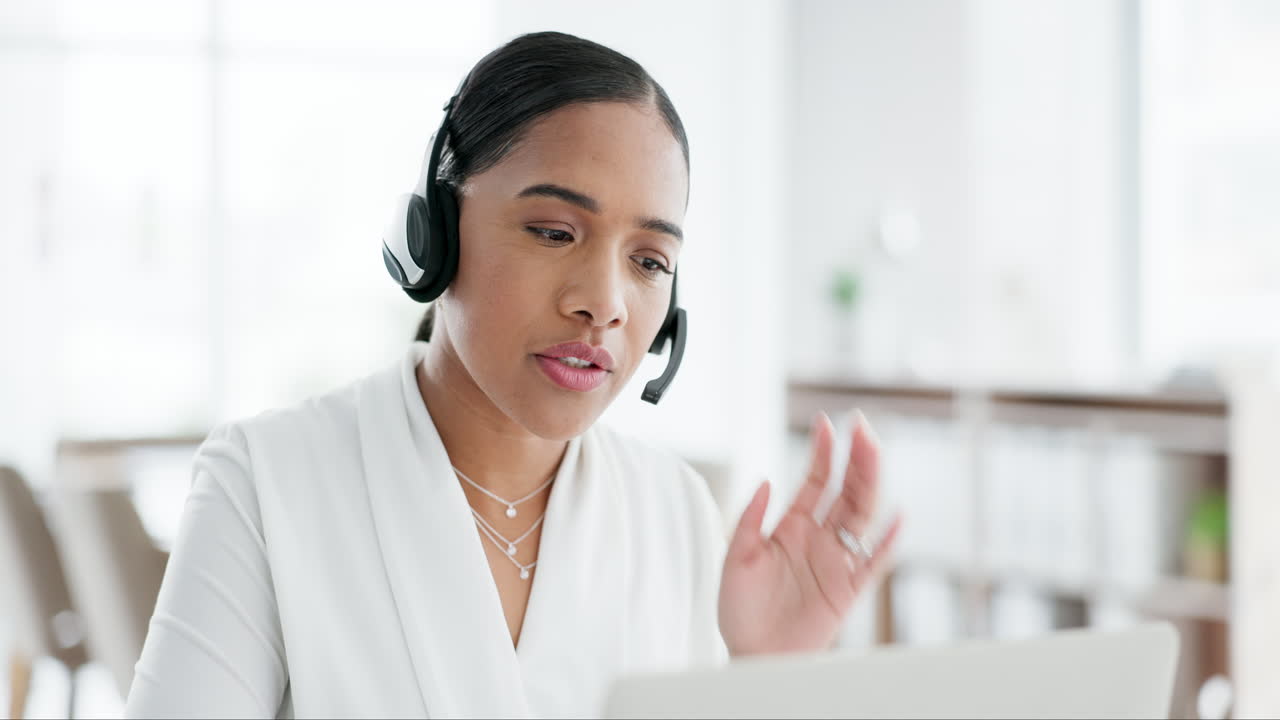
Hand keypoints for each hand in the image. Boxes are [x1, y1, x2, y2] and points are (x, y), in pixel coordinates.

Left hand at [718, 410, 902, 655]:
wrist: (753, 652)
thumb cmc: (741, 610)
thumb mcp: (734, 557)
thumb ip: (749, 519)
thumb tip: (765, 482)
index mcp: (791, 527)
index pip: (814, 480)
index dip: (822, 452)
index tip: (828, 424)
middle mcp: (818, 539)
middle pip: (845, 490)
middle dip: (855, 458)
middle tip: (862, 428)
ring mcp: (835, 561)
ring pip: (861, 515)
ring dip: (869, 483)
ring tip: (874, 453)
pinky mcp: (848, 588)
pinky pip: (873, 562)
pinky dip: (887, 541)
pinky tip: (896, 518)